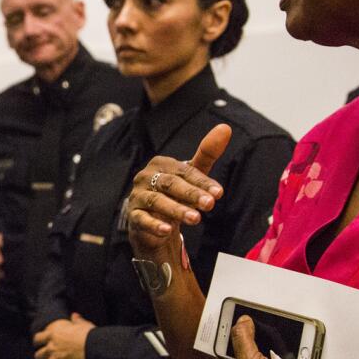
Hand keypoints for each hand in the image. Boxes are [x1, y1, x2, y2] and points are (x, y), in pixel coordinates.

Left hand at [32, 313, 93, 358]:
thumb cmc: (90, 336)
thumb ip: (76, 321)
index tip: (41, 344)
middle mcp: (50, 347)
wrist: (96, 349)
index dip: (38, 343)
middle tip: (47, 358)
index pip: (37, 339)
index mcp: (53, 334)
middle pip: (38, 355)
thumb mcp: (83, 325)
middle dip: (42, 357)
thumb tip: (74, 316)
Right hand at [126, 124, 229, 257]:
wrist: (152, 219)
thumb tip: (225, 128)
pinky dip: (154, 225)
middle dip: (191, 194)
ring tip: (196, 219)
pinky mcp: (133, 216)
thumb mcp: (191, 174)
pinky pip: (142, 219)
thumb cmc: (174, 193)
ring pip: (157, 202)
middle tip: (210, 204)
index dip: (202, 182)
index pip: (184, 171)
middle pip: (170, 184)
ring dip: (176, 210)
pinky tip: (166, 231)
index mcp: (161, 164)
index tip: (219, 193)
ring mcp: (137, 196)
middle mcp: (146, 177)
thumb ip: (207, 153)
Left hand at [219, 316, 313, 358]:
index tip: (237, 318)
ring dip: (270, 349)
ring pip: (263, 358)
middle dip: (254, 340)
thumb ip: (243, 340)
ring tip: (276, 336)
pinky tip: (287, 352)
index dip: (229, 335)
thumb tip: (241, 321)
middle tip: (260, 324)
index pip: (223, 351)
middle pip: (244, 353)